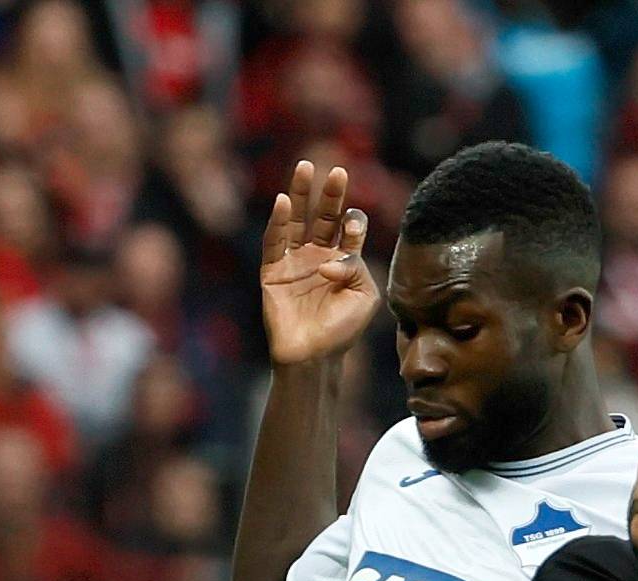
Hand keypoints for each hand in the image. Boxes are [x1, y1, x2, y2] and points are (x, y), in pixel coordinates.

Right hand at [259, 161, 376, 365]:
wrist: (313, 357)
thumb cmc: (342, 329)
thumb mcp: (365, 295)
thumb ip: (357, 265)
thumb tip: (329, 257)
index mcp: (343, 260)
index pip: (348, 227)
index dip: (353, 220)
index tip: (352, 226)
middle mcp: (317, 255)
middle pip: (323, 216)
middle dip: (330, 194)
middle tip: (337, 170)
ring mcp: (294, 262)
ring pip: (296, 221)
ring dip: (300, 193)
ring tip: (305, 167)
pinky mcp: (272, 272)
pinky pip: (274, 242)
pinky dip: (277, 222)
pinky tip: (282, 202)